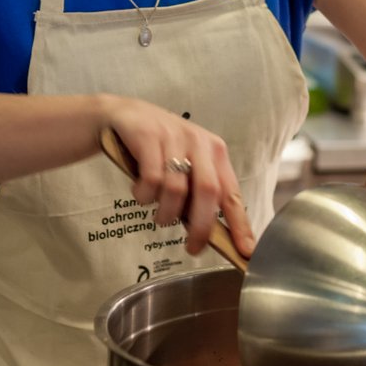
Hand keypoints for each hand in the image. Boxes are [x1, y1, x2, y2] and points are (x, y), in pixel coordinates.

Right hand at [98, 94, 255, 257]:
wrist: (119, 115)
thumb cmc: (156, 147)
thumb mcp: (184, 163)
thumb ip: (197, 191)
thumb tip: (210, 233)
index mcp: (214, 150)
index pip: (231, 192)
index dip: (240, 223)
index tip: (245, 250)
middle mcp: (198, 141)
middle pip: (208, 191)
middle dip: (201, 226)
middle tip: (192, 247)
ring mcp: (173, 137)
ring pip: (176, 189)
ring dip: (166, 213)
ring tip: (159, 215)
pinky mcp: (148, 137)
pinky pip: (151, 180)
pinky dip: (145, 195)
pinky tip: (141, 192)